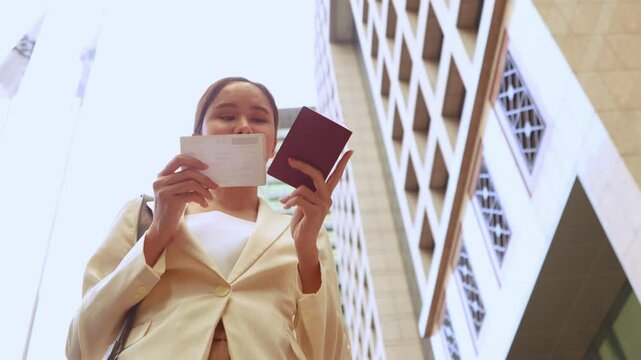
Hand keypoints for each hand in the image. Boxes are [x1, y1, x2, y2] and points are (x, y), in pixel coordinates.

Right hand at [144, 154, 217, 264]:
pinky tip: (204, 204)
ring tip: (210, 197)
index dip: (193, 160)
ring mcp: (163, 190)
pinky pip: (191, 194)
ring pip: (191, 183)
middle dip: (205, 179)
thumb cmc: (174, 207)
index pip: (178, 159)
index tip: (206, 167)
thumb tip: (207, 173)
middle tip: (215, 186)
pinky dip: (201, 199)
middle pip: (188, 172)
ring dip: (205, 190)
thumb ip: (186, 180)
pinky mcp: (169, 200)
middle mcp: (160, 180)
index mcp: (162, 174)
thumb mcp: (178, 191)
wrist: (163, 227)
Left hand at [279, 150, 352, 291]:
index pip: (337, 175)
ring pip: (302, 188)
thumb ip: (304, 190)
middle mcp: (327, 198)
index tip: (350, 151)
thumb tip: (296, 174)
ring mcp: (322, 205)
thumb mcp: (303, 202)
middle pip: (317, 175)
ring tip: (285, 201)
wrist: (302, 241)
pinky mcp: (315, 212)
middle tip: (290, 160)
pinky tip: (284, 206)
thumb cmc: (302, 220)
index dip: (343, 163)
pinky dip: (289, 201)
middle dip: (303, 166)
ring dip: (290, 195)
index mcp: (326, 194)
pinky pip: (298, 199)